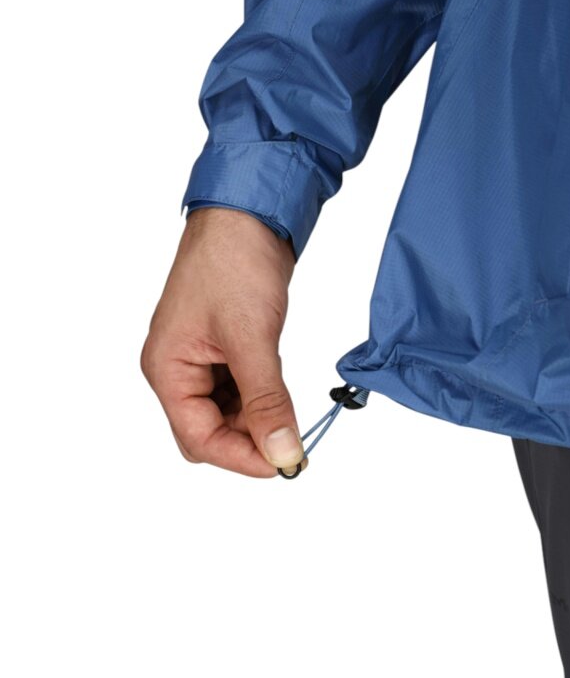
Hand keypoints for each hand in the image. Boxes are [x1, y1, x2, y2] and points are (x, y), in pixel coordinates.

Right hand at [141, 207, 306, 477]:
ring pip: (229, 413)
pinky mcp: (226, 348)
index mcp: (167, 369)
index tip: (285, 462)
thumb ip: (266, 400)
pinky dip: (263, 396)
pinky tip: (281, 388)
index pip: (198, 438)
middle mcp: (179, 369)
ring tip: (290, 412)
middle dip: (250, 440)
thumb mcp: (252, 338)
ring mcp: (202, 360)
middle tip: (293, 442)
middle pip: (210, 431)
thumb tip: (281, 451)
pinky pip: (242, 389)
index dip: (241, 457)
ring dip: (260, 418)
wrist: (249, 215)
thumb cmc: (233, 263)